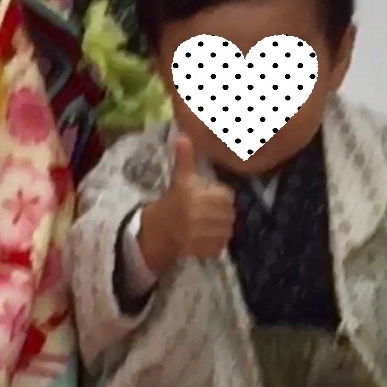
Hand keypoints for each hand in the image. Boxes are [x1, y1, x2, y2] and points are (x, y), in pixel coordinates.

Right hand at [138, 135, 235, 275]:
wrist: (158, 230)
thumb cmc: (173, 201)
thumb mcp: (179, 179)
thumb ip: (185, 159)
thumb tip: (183, 136)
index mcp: (193, 196)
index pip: (226, 197)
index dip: (221, 198)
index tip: (213, 199)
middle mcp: (196, 215)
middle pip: (228, 214)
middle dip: (223, 214)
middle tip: (213, 213)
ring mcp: (199, 235)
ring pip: (227, 230)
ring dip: (222, 228)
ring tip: (211, 225)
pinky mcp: (201, 250)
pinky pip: (221, 245)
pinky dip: (218, 243)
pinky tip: (207, 237)